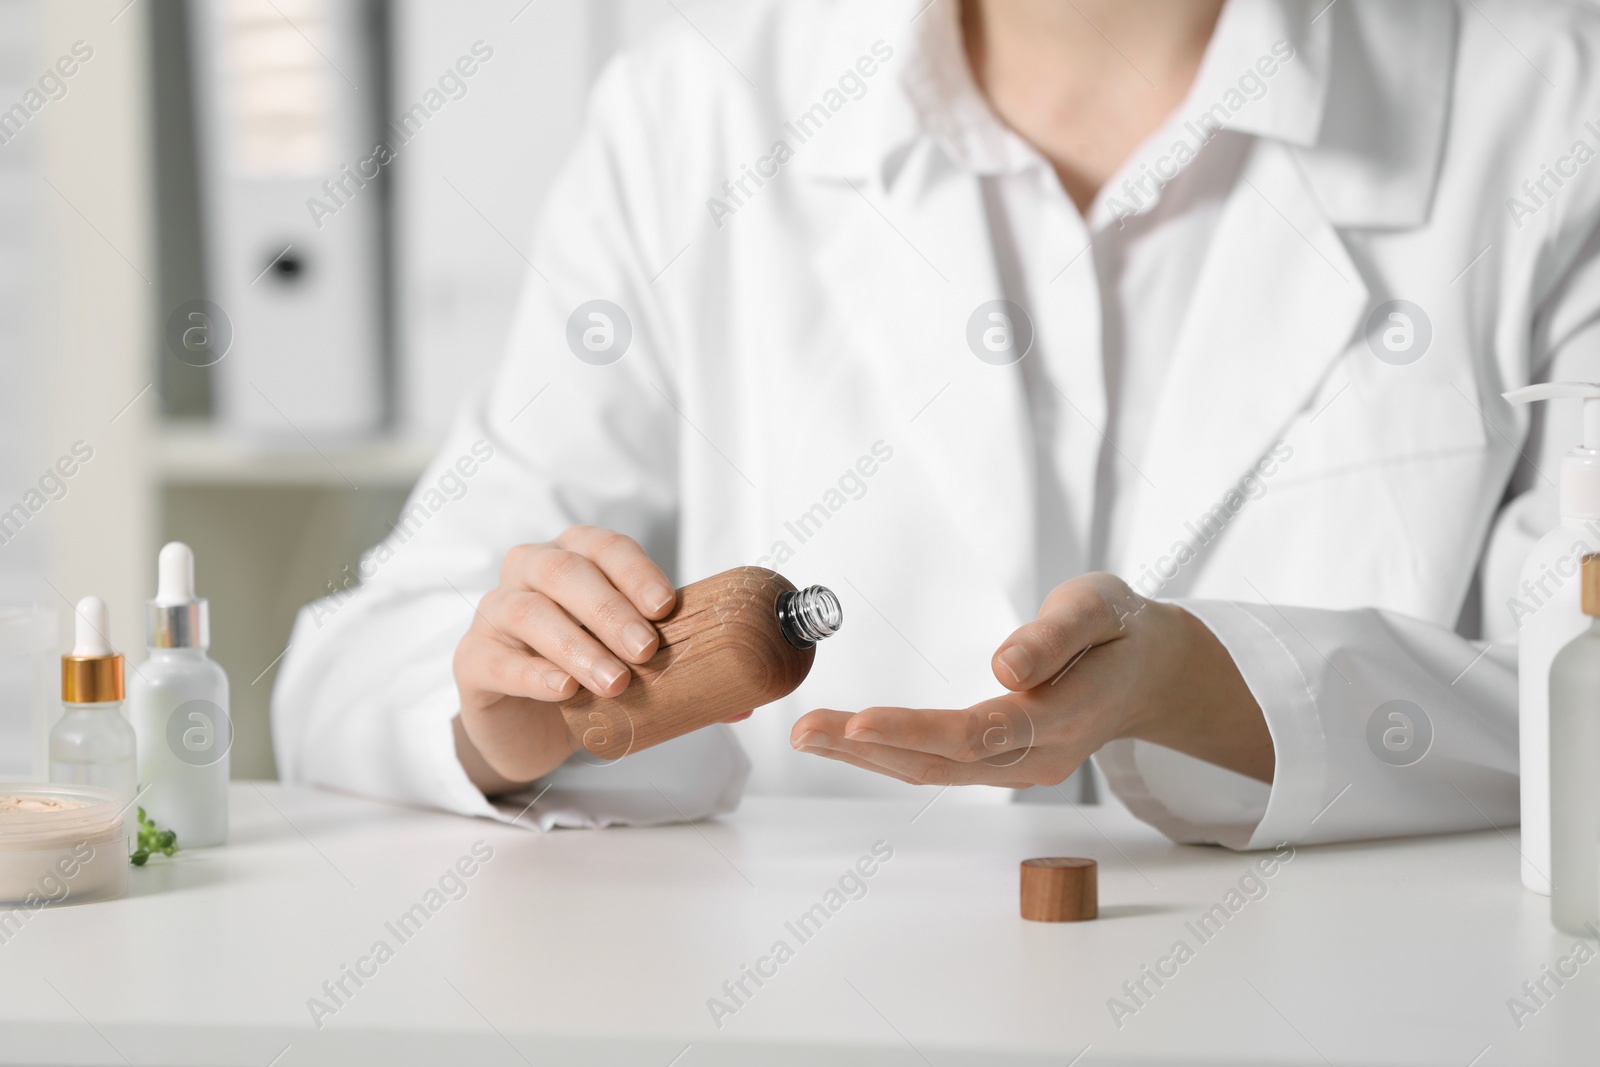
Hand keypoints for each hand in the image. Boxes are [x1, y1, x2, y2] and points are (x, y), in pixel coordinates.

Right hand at [452, 525, 676, 792]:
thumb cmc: (585, 676)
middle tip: (647, 649)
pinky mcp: (473, 660)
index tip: (666, 606)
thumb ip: (683, 675)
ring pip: (530, 612)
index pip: (605, 547)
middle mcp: (530, 574)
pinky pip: (498, 659)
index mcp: (575, 558)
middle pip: (565, 573)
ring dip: (578, 645)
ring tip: (615, 682)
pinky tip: (564, 690)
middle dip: (610, 609)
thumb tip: (745, 701)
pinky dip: (534, 673)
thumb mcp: (631, 664)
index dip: (636, 571)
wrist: (526, 725)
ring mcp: (495, 614)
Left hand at [789, 572, 1272, 788]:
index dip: (914, 730)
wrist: (1153, 670)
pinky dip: (889, 755)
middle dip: (867, 748)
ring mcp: (1023, 768)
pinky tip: (848, 741)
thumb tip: (1004, 667)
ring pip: (936, 771)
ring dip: (867, 757)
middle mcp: (1041, 756)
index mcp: (1066, 716)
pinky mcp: (1006, 764)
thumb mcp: (1100, 609)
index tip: (856, 721)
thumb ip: (1055, 636)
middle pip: (945, 761)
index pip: (980, 732)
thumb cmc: (1121, 629)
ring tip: (807, 735)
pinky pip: (942, 766)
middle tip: (803, 730)